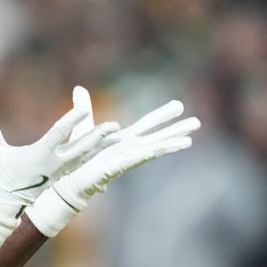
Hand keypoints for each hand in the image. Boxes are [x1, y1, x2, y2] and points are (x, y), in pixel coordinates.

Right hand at [0, 88, 118, 248]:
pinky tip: (105, 147)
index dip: (71, 119)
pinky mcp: (61, 175)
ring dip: (102, 145)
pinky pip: (82, 163)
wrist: (5, 203)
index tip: (83, 108)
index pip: (59, 133)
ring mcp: (59, 171)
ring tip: (118, 135)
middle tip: (115, 126)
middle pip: (81, 147)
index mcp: (40, 154)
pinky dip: (94, 154)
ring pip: (85, 155)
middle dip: (98, 136)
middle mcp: (54, 163)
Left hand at [26, 96, 200, 236]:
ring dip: (171, 144)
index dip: (163, 115)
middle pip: (157, 136)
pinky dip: (153, 153)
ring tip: (189, 140)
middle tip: (197, 122)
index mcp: (124, 139)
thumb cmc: (77, 157)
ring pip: (153, 149)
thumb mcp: (82, 125)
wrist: (68, 178)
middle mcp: (130, 149)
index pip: (147, 125)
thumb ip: (83, 106)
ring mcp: (126, 158)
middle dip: (176, 129)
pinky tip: (165, 149)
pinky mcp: (118, 166)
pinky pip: (138, 159)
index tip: (179, 106)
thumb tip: (79, 88)